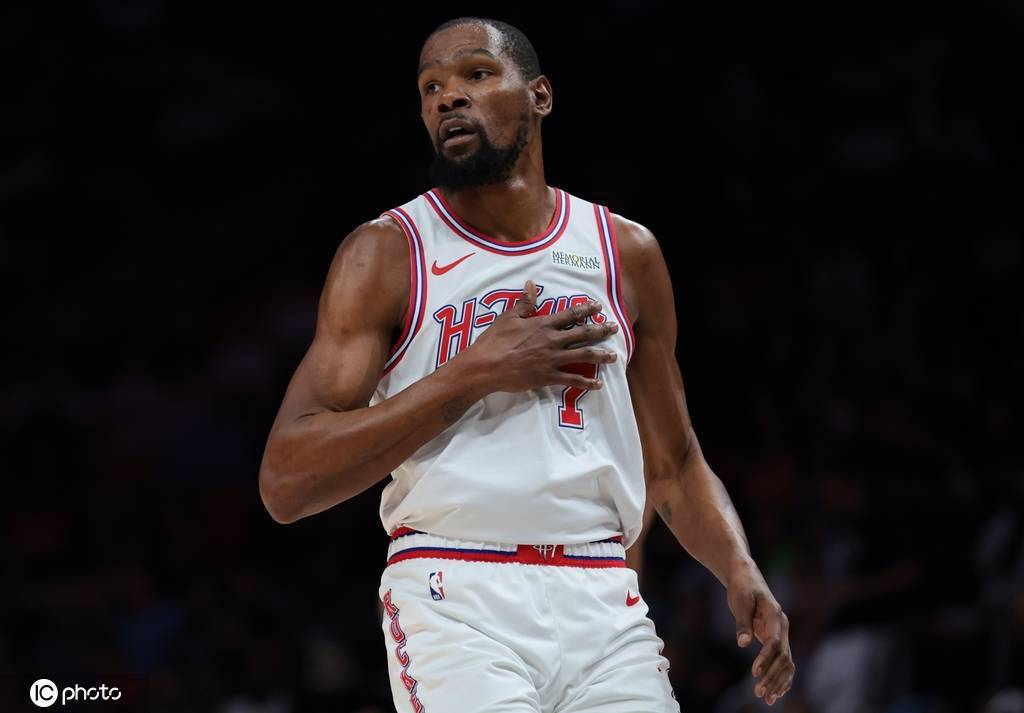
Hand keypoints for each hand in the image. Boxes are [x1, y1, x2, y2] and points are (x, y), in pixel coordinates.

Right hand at [459, 279, 618, 393]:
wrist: (486, 366)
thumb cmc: (494, 341)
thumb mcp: (508, 317)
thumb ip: (524, 303)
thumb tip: (531, 284)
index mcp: (543, 324)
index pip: (570, 314)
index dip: (586, 309)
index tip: (598, 306)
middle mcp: (552, 340)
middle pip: (583, 334)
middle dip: (601, 330)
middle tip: (615, 328)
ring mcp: (552, 359)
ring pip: (583, 356)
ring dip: (601, 355)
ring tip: (614, 356)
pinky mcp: (548, 377)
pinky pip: (572, 380)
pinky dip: (586, 383)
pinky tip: (598, 385)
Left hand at [727, 562, 794, 705]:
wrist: (746, 576)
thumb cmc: (742, 587)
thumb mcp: (740, 602)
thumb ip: (742, 623)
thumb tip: (742, 643)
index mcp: (775, 616)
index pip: (775, 643)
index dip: (766, 659)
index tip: (754, 673)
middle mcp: (782, 626)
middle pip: (783, 657)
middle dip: (772, 676)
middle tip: (759, 693)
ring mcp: (781, 633)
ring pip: (785, 662)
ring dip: (778, 680)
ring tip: (767, 699)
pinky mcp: (775, 637)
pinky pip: (782, 660)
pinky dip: (781, 676)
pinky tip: (776, 692)